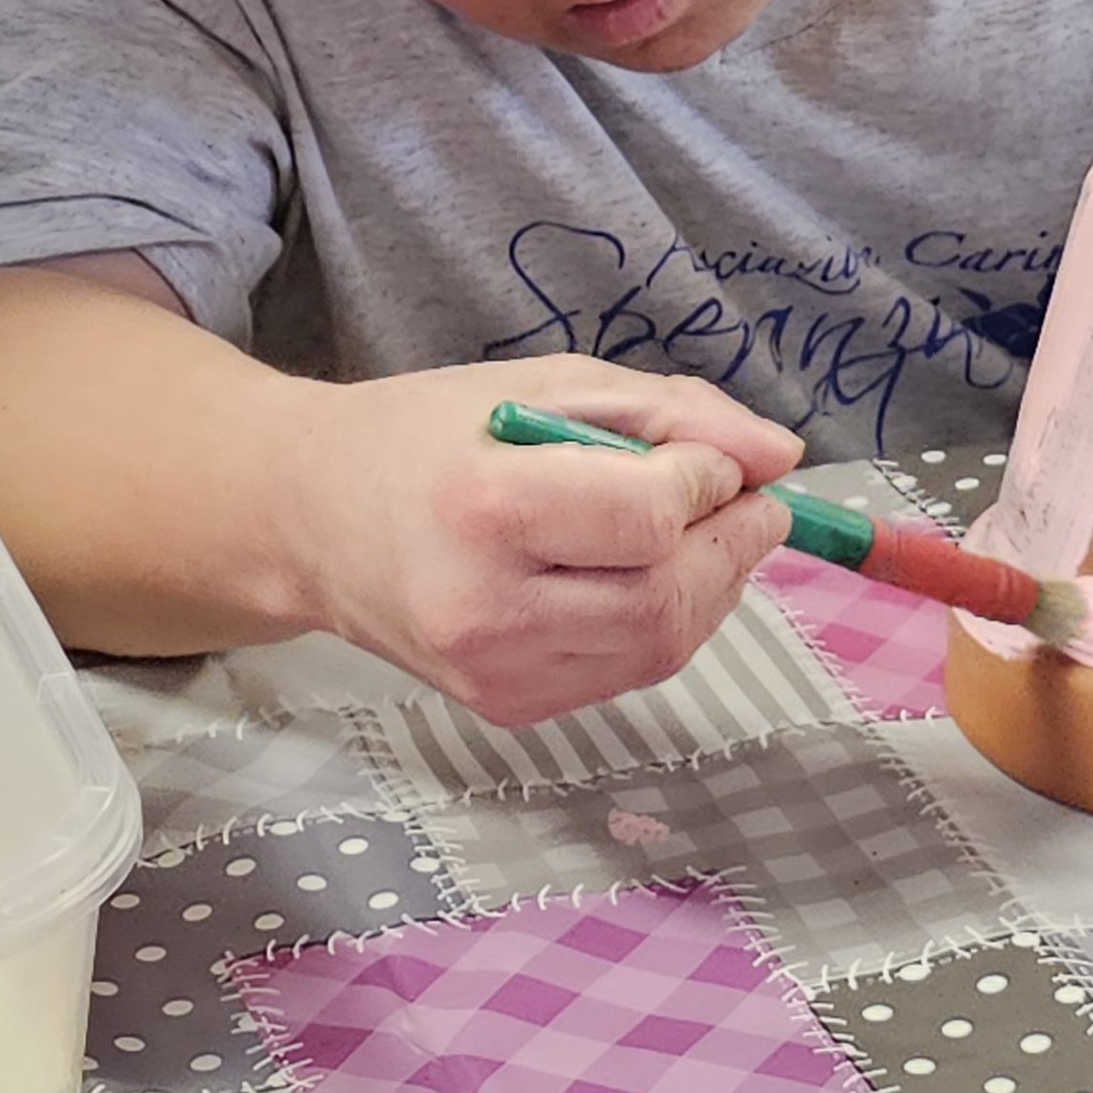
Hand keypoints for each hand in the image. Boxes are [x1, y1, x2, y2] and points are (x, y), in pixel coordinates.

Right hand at [274, 355, 800, 724]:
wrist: (310, 522)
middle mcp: (485, 608)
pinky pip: (626, 672)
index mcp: (485, 508)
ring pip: (660, 648)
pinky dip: (661, 622)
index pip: (651, 520)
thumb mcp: (549, 384)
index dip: (708, 484)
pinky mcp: (506, 709)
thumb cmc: (428, 436)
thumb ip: (674, 414)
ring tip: (697, 532)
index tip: (708, 457)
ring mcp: (493, 674)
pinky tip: (639, 575)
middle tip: (746, 501)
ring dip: (710, 587)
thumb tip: (782, 458)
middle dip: (733, 546)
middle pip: (667, 600)